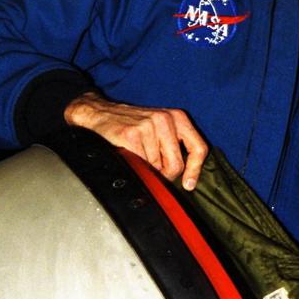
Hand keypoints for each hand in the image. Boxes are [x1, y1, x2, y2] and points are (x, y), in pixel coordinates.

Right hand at [64, 91, 207, 188]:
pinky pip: (140, 165)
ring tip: (136, 153)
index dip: (195, 170)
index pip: (198, 148)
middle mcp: (165, 119)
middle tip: (151, 166)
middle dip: (164, 173)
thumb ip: (175, 146)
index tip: (188, 185)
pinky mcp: (131, 135)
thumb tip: (187, 179)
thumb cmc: (132, 125)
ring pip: (156, 167)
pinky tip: (127, 154)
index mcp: (177, 117)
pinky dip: (134, 166)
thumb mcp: (160, 129)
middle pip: (176, 165)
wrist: (100, 113)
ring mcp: (148, 126)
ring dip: (146, 168)